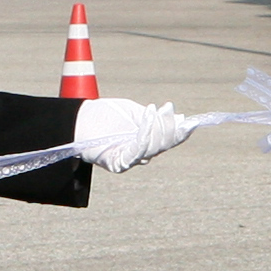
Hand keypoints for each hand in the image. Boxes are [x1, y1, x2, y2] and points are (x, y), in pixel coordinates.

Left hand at [73, 98, 189, 173]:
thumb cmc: (104, 115)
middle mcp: (140, 155)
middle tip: (168, 108)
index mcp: (145, 143)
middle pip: (163, 145)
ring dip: (158, 127)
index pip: (169, 141)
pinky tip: (150, 115)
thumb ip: (155, 118)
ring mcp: (130, 160)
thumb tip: (181, 119)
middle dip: (170, 127)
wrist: (77, 119)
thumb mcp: (134, 112)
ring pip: (154, 147)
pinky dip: (147, 132)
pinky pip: (138, 149)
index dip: (181, 133)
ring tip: (155, 109)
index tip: (192, 121)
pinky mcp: (119, 163)